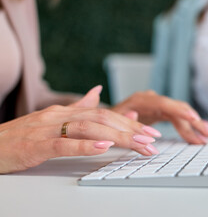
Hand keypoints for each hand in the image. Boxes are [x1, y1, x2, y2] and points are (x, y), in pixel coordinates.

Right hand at [0, 86, 161, 173]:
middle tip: (153, 139)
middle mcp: (60, 116)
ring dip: (117, 136)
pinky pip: (63, 143)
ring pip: (88, 128)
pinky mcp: (36, 146)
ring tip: (139, 143)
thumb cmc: (22, 135)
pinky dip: (85, 144)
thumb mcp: (53, 119)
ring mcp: (48, 129)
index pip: (104, 113)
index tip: (149, 131)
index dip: (129, 122)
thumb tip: (98, 93)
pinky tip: (104, 145)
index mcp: (66, 112)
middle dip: (131, 129)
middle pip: (102, 119)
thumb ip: (78, 107)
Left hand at [111, 90, 207, 143]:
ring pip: (181, 113)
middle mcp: (152, 100)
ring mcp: (158, 106)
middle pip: (177, 108)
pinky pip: (178, 118)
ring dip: (195, 124)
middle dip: (194, 121)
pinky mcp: (161, 112)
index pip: (164, 103)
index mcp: (141, 100)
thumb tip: (133, 115)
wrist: (107, 117)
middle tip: (207, 133)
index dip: (179, 110)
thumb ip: (122, 119)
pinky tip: (199, 131)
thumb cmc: (108, 120)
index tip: (193, 118)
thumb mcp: (110, 121)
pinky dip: (188, 126)